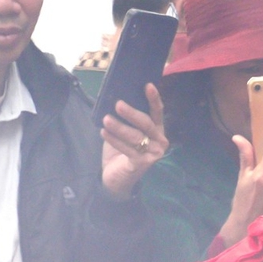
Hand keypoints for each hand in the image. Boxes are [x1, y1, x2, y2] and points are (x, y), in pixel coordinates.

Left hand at [100, 84, 166, 199]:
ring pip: (136, 136)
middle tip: (117, 104)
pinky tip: (103, 133)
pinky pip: (128, 149)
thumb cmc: (121, 149)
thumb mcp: (124, 130)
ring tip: (106, 119)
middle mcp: (159, 141)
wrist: (117, 176)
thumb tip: (113, 98)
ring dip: (120, 127)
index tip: (148, 85)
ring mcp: (153, 153)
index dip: (153, 99)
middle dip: (132, 113)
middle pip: (147, 123)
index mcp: (156, 129)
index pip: (157, 112)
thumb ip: (125, 118)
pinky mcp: (142, 164)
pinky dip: (115, 140)